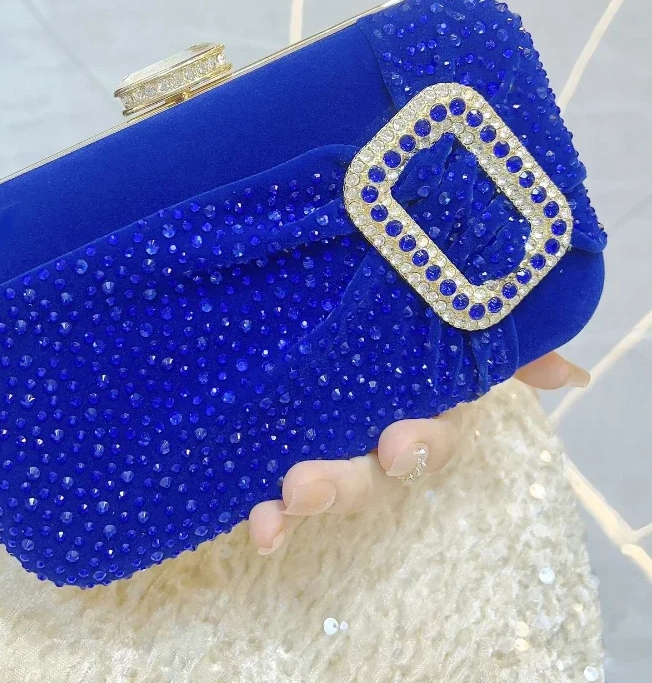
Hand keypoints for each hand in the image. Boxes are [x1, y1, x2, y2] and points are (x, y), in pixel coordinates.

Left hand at [249, 351, 588, 554]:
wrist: (321, 305)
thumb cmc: (392, 321)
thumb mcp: (445, 324)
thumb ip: (497, 341)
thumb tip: (572, 373)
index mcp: (418, 407)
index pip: (432, 438)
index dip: (419, 447)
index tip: (394, 446)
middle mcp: (376, 436)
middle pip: (369, 475)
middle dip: (343, 486)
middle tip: (304, 488)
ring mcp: (327, 446)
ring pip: (322, 486)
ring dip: (298, 507)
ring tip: (270, 518)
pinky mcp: (279, 445)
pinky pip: (275, 488)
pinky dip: (268, 514)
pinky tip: (255, 525)